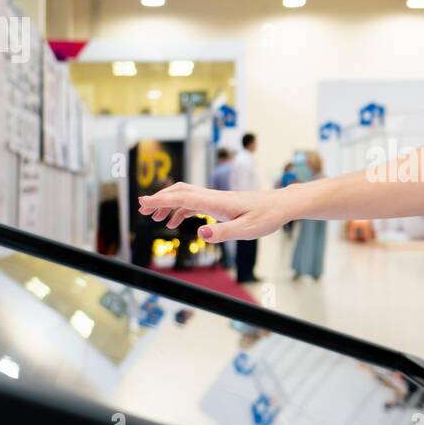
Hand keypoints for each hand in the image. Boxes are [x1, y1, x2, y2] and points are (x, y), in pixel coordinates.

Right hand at [138, 182, 297, 241]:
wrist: (282, 205)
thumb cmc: (267, 217)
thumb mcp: (247, 230)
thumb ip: (223, 232)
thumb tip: (200, 232)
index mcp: (216, 202)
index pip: (182, 197)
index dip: (160, 200)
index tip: (142, 203)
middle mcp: (214, 197)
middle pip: (180, 191)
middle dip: (160, 199)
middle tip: (142, 209)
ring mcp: (217, 199)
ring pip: (186, 196)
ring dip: (168, 204)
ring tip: (154, 218)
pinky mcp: (221, 203)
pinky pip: (195, 203)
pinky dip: (181, 209)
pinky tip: (177, 221)